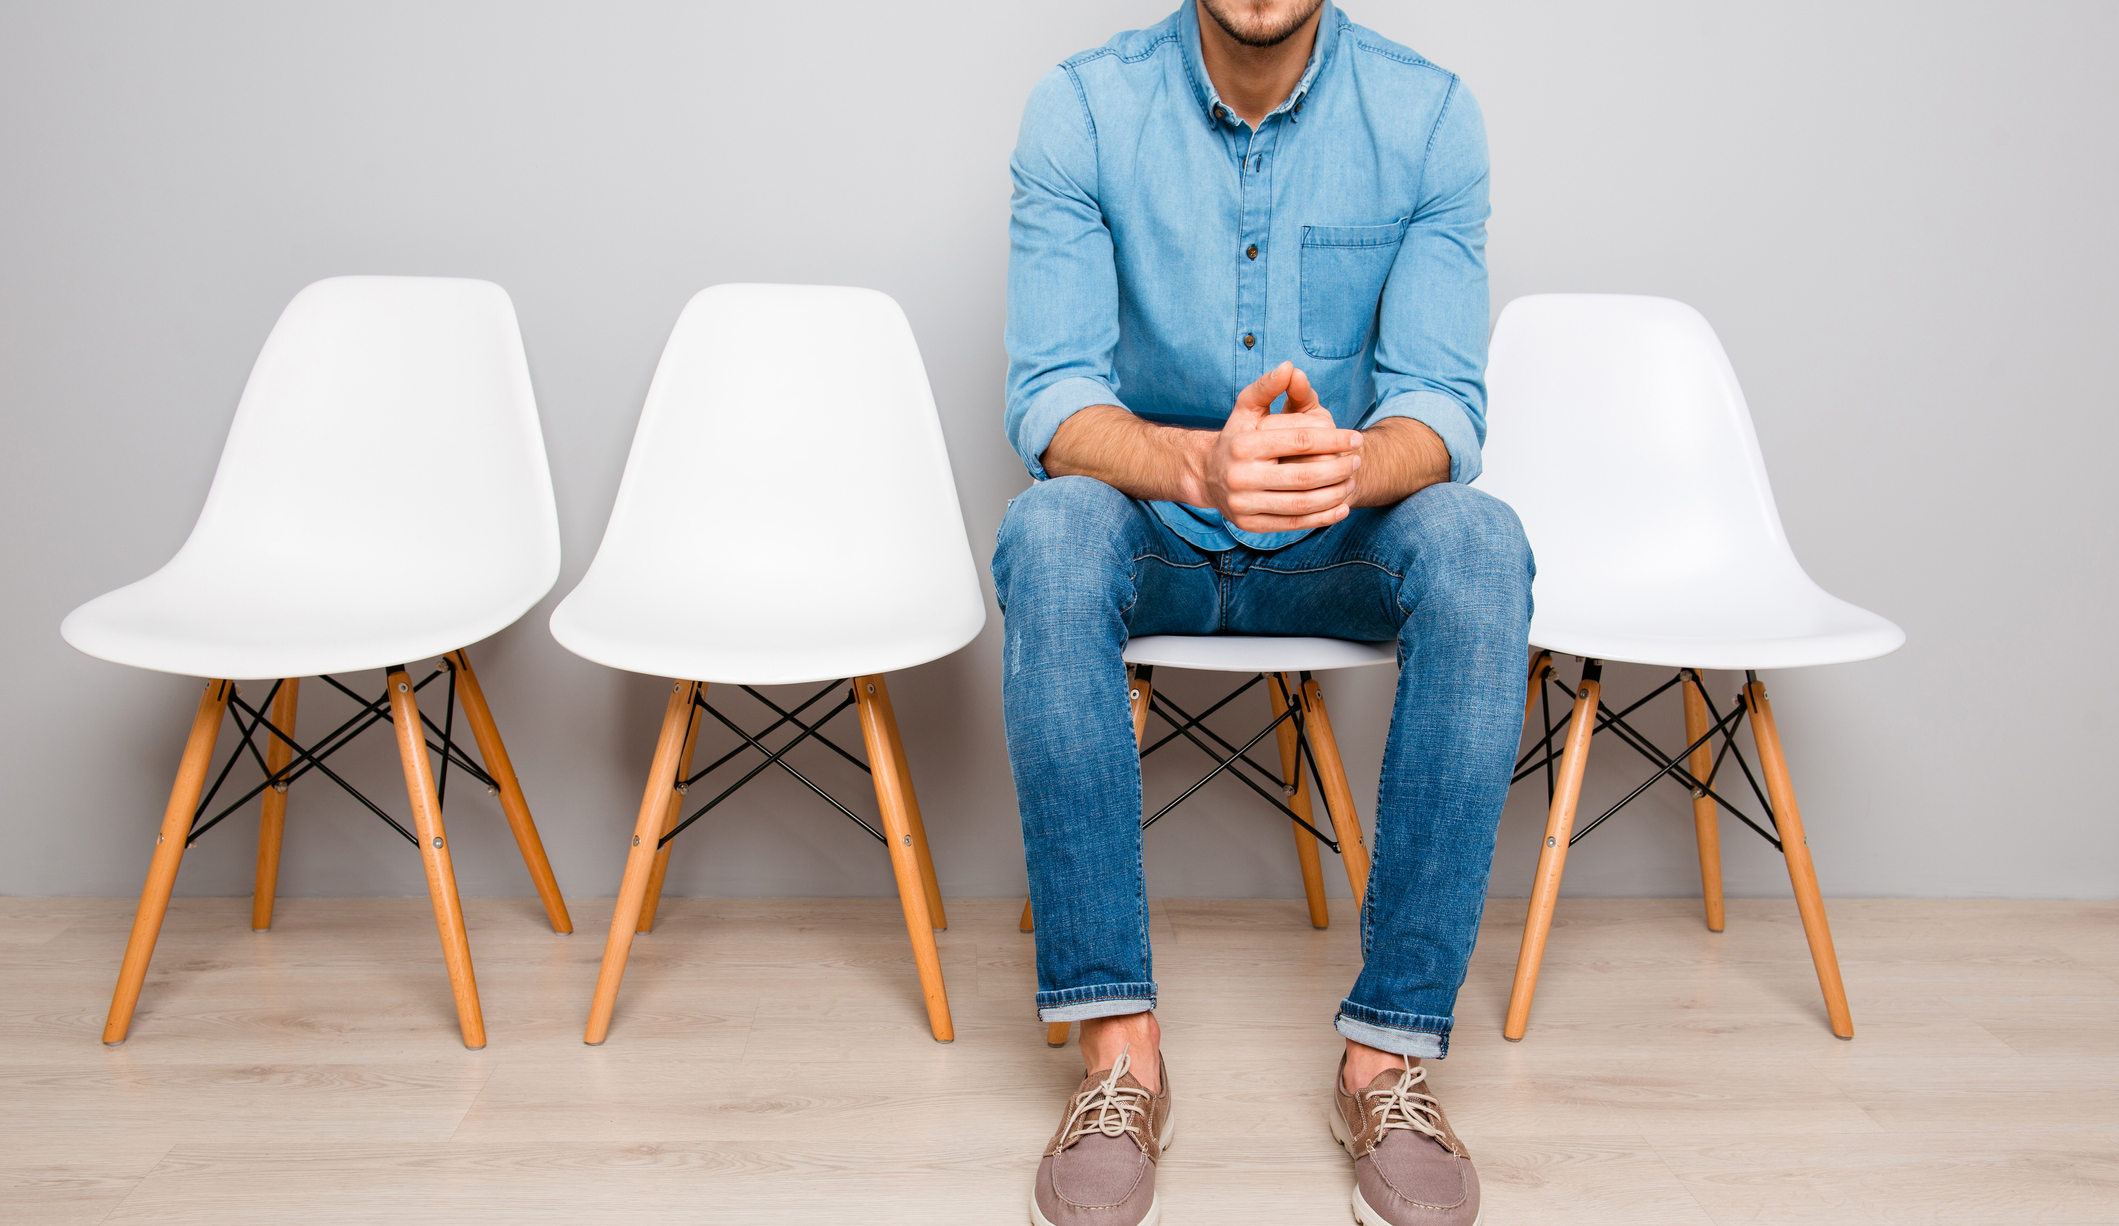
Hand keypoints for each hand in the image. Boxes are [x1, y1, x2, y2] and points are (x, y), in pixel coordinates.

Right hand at [1195, 362, 1361, 532]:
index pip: (1300, 441)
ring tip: (1351, 481)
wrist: (1208, 475)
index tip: (1356, 438)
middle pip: (1304, 477)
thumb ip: (1268, 387)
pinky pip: (1293, 524)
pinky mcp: (1249, 525)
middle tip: (1357, 461)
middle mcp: (1241, 476)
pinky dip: (1322, 518)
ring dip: (1334, 494)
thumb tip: (1290, 368)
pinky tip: (1341, 507)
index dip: (1334, 439)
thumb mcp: (1247, 408)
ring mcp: (1244, 504)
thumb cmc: (1237, 435)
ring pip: (1301, 504)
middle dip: (1338, 469)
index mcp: (1244, 444)